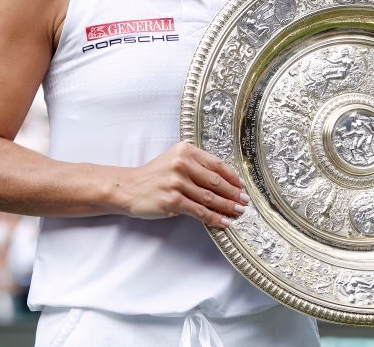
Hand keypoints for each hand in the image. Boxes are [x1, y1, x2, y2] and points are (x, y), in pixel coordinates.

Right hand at [114, 142, 248, 228]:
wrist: (129, 188)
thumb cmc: (154, 176)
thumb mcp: (175, 161)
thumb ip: (196, 166)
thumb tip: (225, 182)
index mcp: (186, 150)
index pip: (216, 164)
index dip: (232, 177)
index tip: (242, 186)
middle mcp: (182, 164)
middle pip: (216, 181)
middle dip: (233, 193)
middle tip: (244, 201)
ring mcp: (177, 182)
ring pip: (210, 197)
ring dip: (227, 207)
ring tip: (237, 212)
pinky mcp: (173, 200)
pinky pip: (199, 211)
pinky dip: (214, 218)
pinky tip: (223, 222)